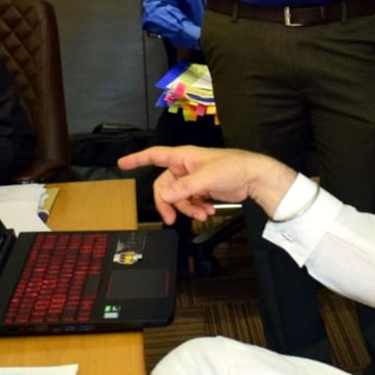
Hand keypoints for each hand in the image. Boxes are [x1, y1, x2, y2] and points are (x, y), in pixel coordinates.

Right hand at [118, 145, 296, 224]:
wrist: (253, 177)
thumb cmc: (233, 167)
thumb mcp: (206, 177)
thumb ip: (184, 188)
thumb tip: (164, 196)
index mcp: (183, 156)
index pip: (154, 155)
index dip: (137, 159)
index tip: (122, 163)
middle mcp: (185, 167)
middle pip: (165, 187)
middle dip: (169, 203)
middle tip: (171, 219)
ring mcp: (193, 179)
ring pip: (178, 198)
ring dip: (187, 209)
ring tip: (202, 214)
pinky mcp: (202, 189)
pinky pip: (190, 202)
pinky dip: (196, 209)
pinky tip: (207, 211)